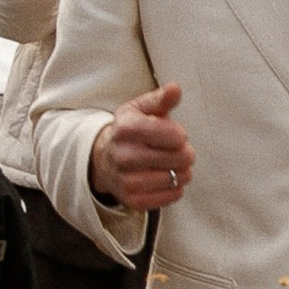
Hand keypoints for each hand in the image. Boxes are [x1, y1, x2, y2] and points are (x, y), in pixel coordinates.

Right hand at [92, 80, 192, 208]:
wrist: (104, 159)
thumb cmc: (130, 131)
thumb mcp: (140, 109)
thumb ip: (160, 99)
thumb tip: (175, 88)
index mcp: (127, 128)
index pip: (176, 135)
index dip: (180, 135)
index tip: (173, 134)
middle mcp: (123, 156)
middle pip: (181, 157)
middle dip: (185, 153)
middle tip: (176, 150)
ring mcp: (126, 181)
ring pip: (178, 178)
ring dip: (182, 171)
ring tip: (171, 164)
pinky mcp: (133, 200)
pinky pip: (172, 196)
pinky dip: (176, 187)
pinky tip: (166, 178)